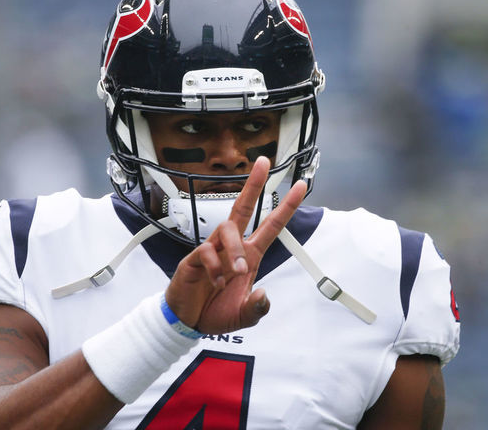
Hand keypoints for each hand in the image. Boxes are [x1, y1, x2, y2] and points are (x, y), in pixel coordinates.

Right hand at [165, 156, 306, 334]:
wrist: (187, 323)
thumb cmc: (215, 312)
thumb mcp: (244, 317)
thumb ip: (257, 308)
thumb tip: (264, 294)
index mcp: (249, 256)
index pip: (271, 226)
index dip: (286, 207)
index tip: (300, 187)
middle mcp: (232, 248)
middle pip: (243, 208)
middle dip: (254, 185)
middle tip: (264, 163)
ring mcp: (213, 251)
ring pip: (227, 230)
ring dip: (235, 250)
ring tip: (237, 272)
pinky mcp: (194, 259)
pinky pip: (205, 252)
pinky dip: (214, 268)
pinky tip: (216, 283)